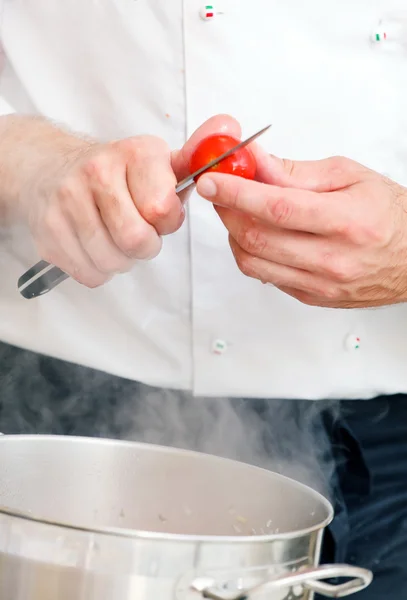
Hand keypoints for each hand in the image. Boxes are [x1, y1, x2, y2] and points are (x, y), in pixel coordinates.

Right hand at [21, 114, 240, 287]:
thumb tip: (230, 128)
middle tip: (137, 231)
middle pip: (136, 241)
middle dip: (144, 246)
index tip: (158, 213)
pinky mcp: (48, 229)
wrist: (49, 168)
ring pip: (112, 261)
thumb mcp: (156, 161)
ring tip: (114, 236)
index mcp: (135, 153)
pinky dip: (97, 269)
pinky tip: (94, 244)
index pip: (162, 210)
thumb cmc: (115, 173)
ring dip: (121, 259)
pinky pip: (88, 272)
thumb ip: (196, 156)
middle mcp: (98, 170)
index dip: (166, 223)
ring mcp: (68, 200)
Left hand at [196, 153, 406, 307]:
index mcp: (346, 223)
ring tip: (239, 211)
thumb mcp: (349, 176)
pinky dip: (252, 252)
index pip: (276, 207)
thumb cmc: (389, 214)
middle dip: (227, 211)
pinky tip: (260, 233)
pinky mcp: (311, 297)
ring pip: (253, 262)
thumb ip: (296, 171)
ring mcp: (320, 285)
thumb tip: (254, 160)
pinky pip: (265, 276)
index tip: (211, 180)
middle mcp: (332, 260)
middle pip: (257, 238)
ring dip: (234, 234)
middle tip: (220, 190)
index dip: (236, 193)